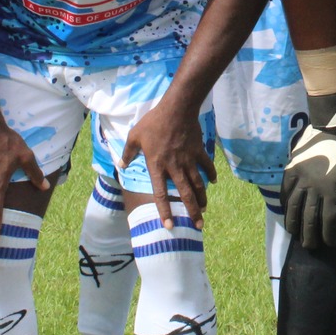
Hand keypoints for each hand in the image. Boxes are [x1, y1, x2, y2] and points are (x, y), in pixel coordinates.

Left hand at [121, 99, 215, 228]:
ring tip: (204, 210)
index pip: (161, 194)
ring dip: (202, 198)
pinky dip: (211, 174)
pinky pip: (207, 166)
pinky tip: (213, 182)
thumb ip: (128, 153)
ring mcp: (189, 160)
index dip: (165, 211)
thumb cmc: (153, 122)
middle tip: (198, 225)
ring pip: (198, 184)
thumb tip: (121, 164)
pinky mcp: (198, 151)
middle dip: (192, 212)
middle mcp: (174, 167)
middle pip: (185, 194)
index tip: (169, 225)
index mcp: (157, 166)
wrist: (176, 109)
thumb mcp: (135, 136)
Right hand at [282, 90, 335, 248]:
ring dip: (294, 225)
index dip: (331, 235)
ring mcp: (300, 178)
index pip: (330, 220)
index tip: (333, 243)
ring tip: (297, 236)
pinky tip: (288, 215)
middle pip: (309, 219)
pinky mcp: (291, 170)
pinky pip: (285, 193)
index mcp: (334, 188)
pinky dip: (286, 207)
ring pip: (293, 208)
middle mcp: (314, 187)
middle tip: (312, 247)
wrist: (332, 124)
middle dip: (311, 236)